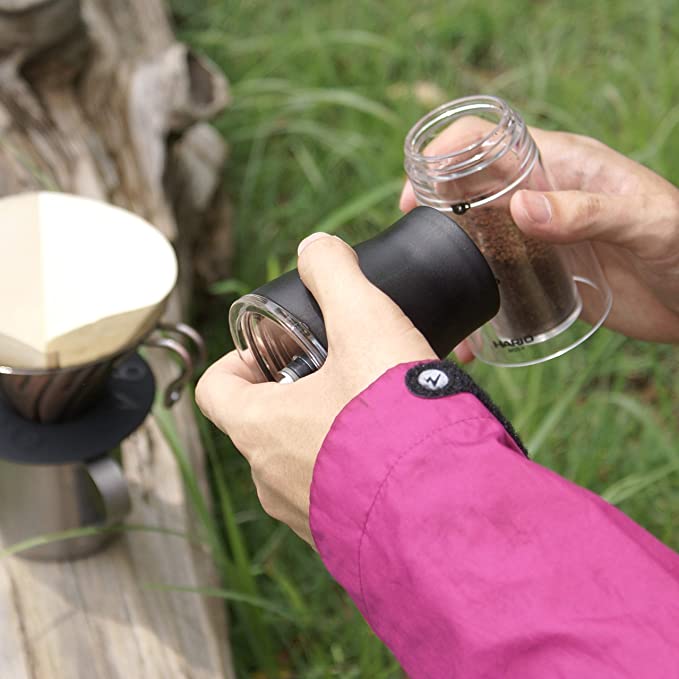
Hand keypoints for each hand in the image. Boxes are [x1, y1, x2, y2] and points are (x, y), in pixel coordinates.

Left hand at [196, 234, 435, 544]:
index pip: (217, 389)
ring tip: (377, 403)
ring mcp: (305, 514)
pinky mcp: (345, 536)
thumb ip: (335, 274)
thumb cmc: (394, 416)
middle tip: (339, 368)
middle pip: (264, 421)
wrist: (446, 507)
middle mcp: (271, 478)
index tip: (276, 351)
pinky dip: (360, 464)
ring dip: (331, 426)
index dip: (238, 361)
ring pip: (304, 458)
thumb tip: (316, 249)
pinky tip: (400, 443)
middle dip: (299, 389)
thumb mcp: (366, 322)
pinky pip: (340, 492)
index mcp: (260, 427)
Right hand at [401, 128, 678, 360]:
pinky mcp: (536, 276)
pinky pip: (493, 283)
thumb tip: (518, 208)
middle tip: (413, 244)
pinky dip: (474, 306)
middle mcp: (538, 197)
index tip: (417, 194)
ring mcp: (533, 238)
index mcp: (559, 165)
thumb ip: (586, 211)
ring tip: (429, 291)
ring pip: (474, 239)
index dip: (444, 157)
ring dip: (448, 259)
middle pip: (468, 191)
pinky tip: (467, 335)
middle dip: (433, 210)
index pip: (487, 142)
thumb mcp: (644, 221)